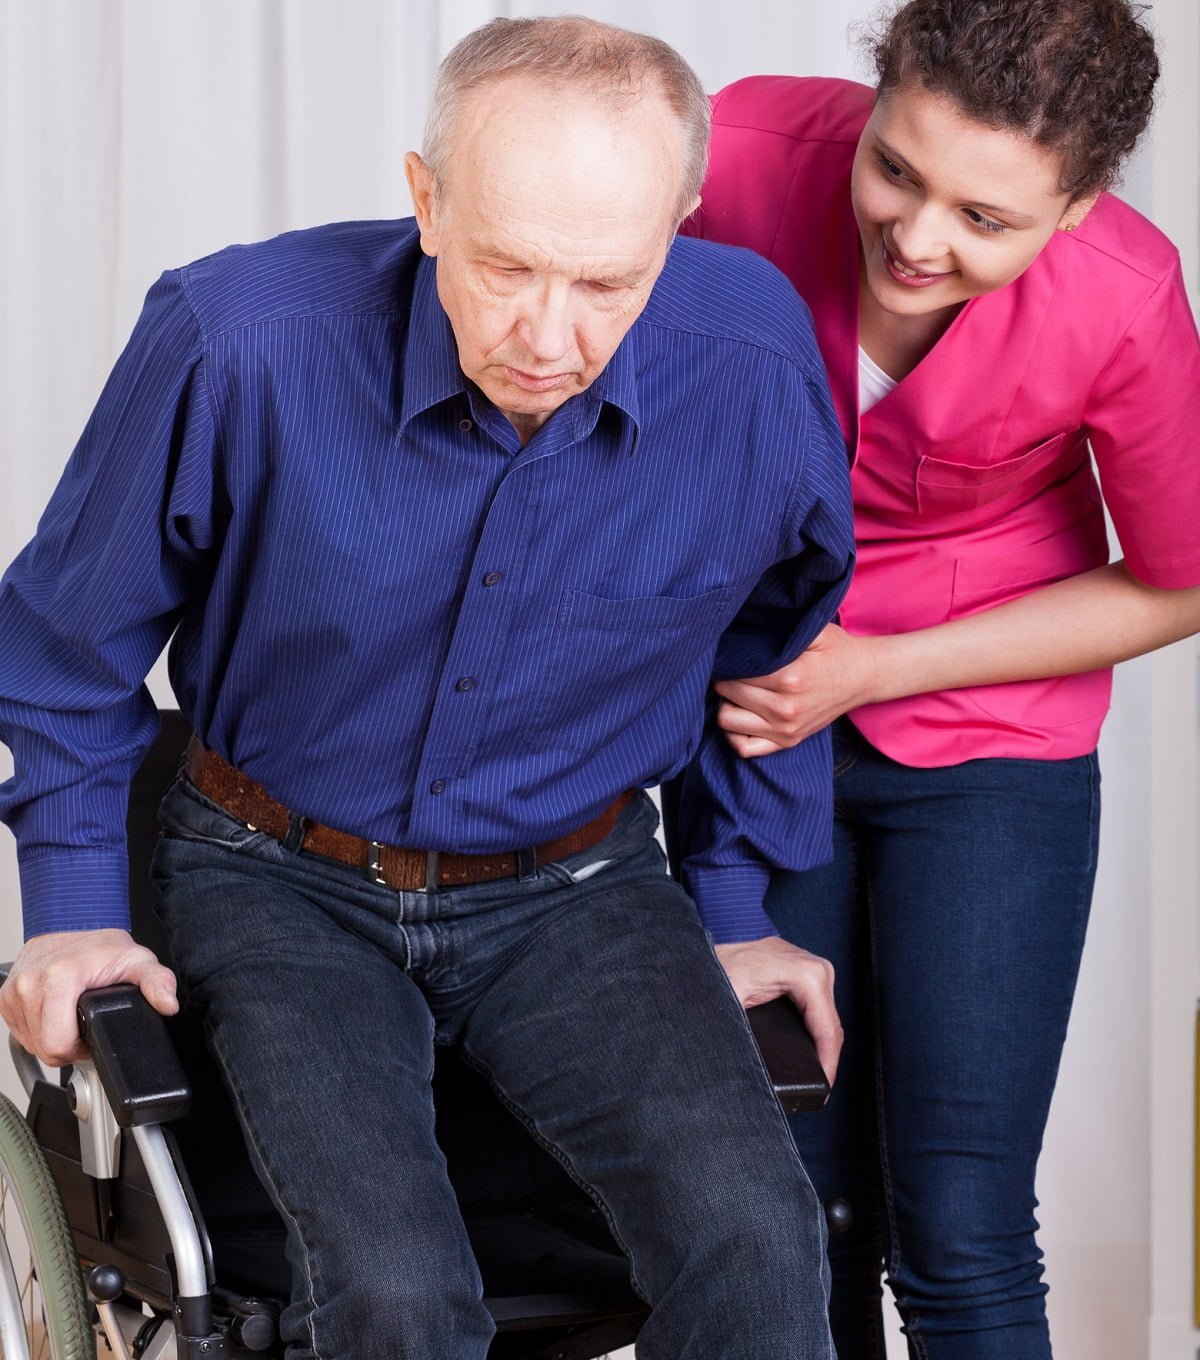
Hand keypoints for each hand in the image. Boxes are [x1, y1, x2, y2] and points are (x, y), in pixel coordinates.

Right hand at [0, 929, 177, 1066]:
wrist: (74, 921)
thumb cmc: (101, 944)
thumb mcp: (137, 961)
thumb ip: (156, 982)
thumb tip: (167, 1003)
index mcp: (59, 977)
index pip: (58, 1044)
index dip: (81, 1049)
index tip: (93, 1035)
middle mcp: (30, 984)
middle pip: (45, 1048)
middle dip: (68, 1047)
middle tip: (85, 1026)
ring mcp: (14, 992)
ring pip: (31, 1044)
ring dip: (52, 1039)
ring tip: (71, 1018)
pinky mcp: (5, 997)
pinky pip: (20, 1032)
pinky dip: (38, 1030)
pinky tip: (55, 1014)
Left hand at [715, 624, 879, 755]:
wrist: (864, 677)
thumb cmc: (836, 650)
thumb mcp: (813, 630)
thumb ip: (779, 629)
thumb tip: (743, 631)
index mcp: (790, 677)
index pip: (736, 670)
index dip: (730, 659)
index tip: (733, 652)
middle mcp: (786, 708)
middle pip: (728, 693)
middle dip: (725, 678)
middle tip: (732, 668)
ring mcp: (786, 729)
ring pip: (728, 721)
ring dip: (726, 703)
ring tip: (736, 690)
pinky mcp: (788, 742)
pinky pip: (744, 748)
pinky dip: (734, 732)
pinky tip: (741, 714)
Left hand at [716, 936, 841, 1084]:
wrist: (715, 930)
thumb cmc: (720, 959)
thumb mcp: (730, 1001)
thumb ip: (744, 1033)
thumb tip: (750, 1068)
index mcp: (808, 976)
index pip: (828, 1034)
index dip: (827, 1068)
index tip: (821, 1093)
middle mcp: (819, 970)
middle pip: (830, 1030)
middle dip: (824, 1063)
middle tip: (815, 1093)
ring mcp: (815, 970)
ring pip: (826, 1022)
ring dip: (820, 1049)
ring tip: (812, 1079)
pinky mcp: (807, 974)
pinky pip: (818, 1012)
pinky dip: (814, 1034)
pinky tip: (807, 1053)